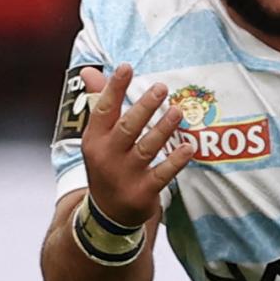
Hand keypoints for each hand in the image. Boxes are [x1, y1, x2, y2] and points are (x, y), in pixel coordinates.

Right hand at [76, 64, 189, 226]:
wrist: (108, 213)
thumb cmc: (107, 164)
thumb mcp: (97, 137)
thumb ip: (98, 103)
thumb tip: (89, 71)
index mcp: (94, 139)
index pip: (103, 109)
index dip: (114, 88)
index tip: (126, 67)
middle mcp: (107, 155)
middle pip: (127, 127)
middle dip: (144, 107)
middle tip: (161, 87)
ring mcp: (125, 174)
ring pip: (147, 148)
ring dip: (163, 129)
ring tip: (178, 111)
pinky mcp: (142, 191)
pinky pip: (163, 173)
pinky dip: (176, 160)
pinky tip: (190, 147)